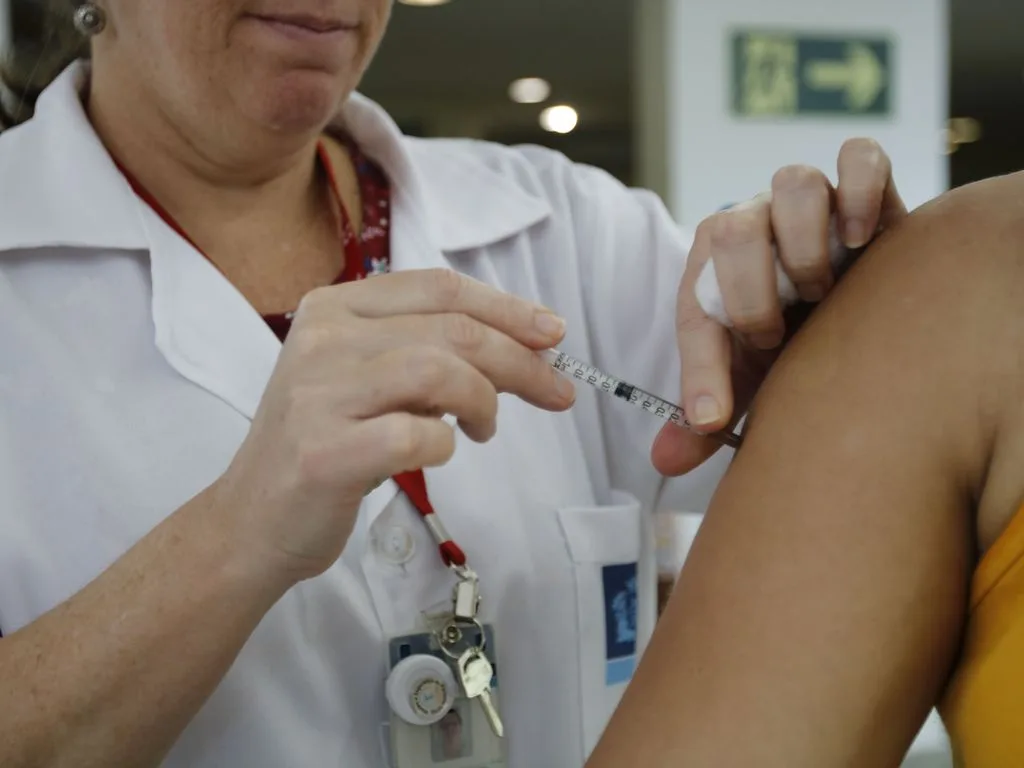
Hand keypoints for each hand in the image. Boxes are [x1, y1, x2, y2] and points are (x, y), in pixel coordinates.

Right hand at [216, 268, 573, 580]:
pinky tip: (442, 454)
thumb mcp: (370, 378)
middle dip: (519, 360)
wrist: (253, 519)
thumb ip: (427, 351)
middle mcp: (322, 338)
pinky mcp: (324, 452)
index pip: (438, 287)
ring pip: (438, 369)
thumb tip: (522, 346)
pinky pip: (416, 436)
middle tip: (554, 391)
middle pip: (451, 328)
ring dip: (484, 399)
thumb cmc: (328, 444)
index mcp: (334, 307)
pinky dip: (446, 445)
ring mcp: (318, 394)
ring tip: (485, 427)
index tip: (552, 333)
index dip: (507, 307)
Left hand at [653, 138, 906, 474]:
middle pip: (730, 230)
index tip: (715, 417)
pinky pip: (860, 157)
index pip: (692, 308)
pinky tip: (862, 241)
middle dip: (752, 297)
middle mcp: (752, 224)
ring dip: (806, 249)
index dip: (700, 369)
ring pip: (792, 186)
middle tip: (776, 337)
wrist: (847, 293)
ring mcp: (804, 200)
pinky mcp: (863, 186)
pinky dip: (862, 192)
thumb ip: (707, 416)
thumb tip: (662, 463)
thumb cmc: (790, 336)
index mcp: (712, 270)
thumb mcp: (748, 376)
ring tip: (822, 292)